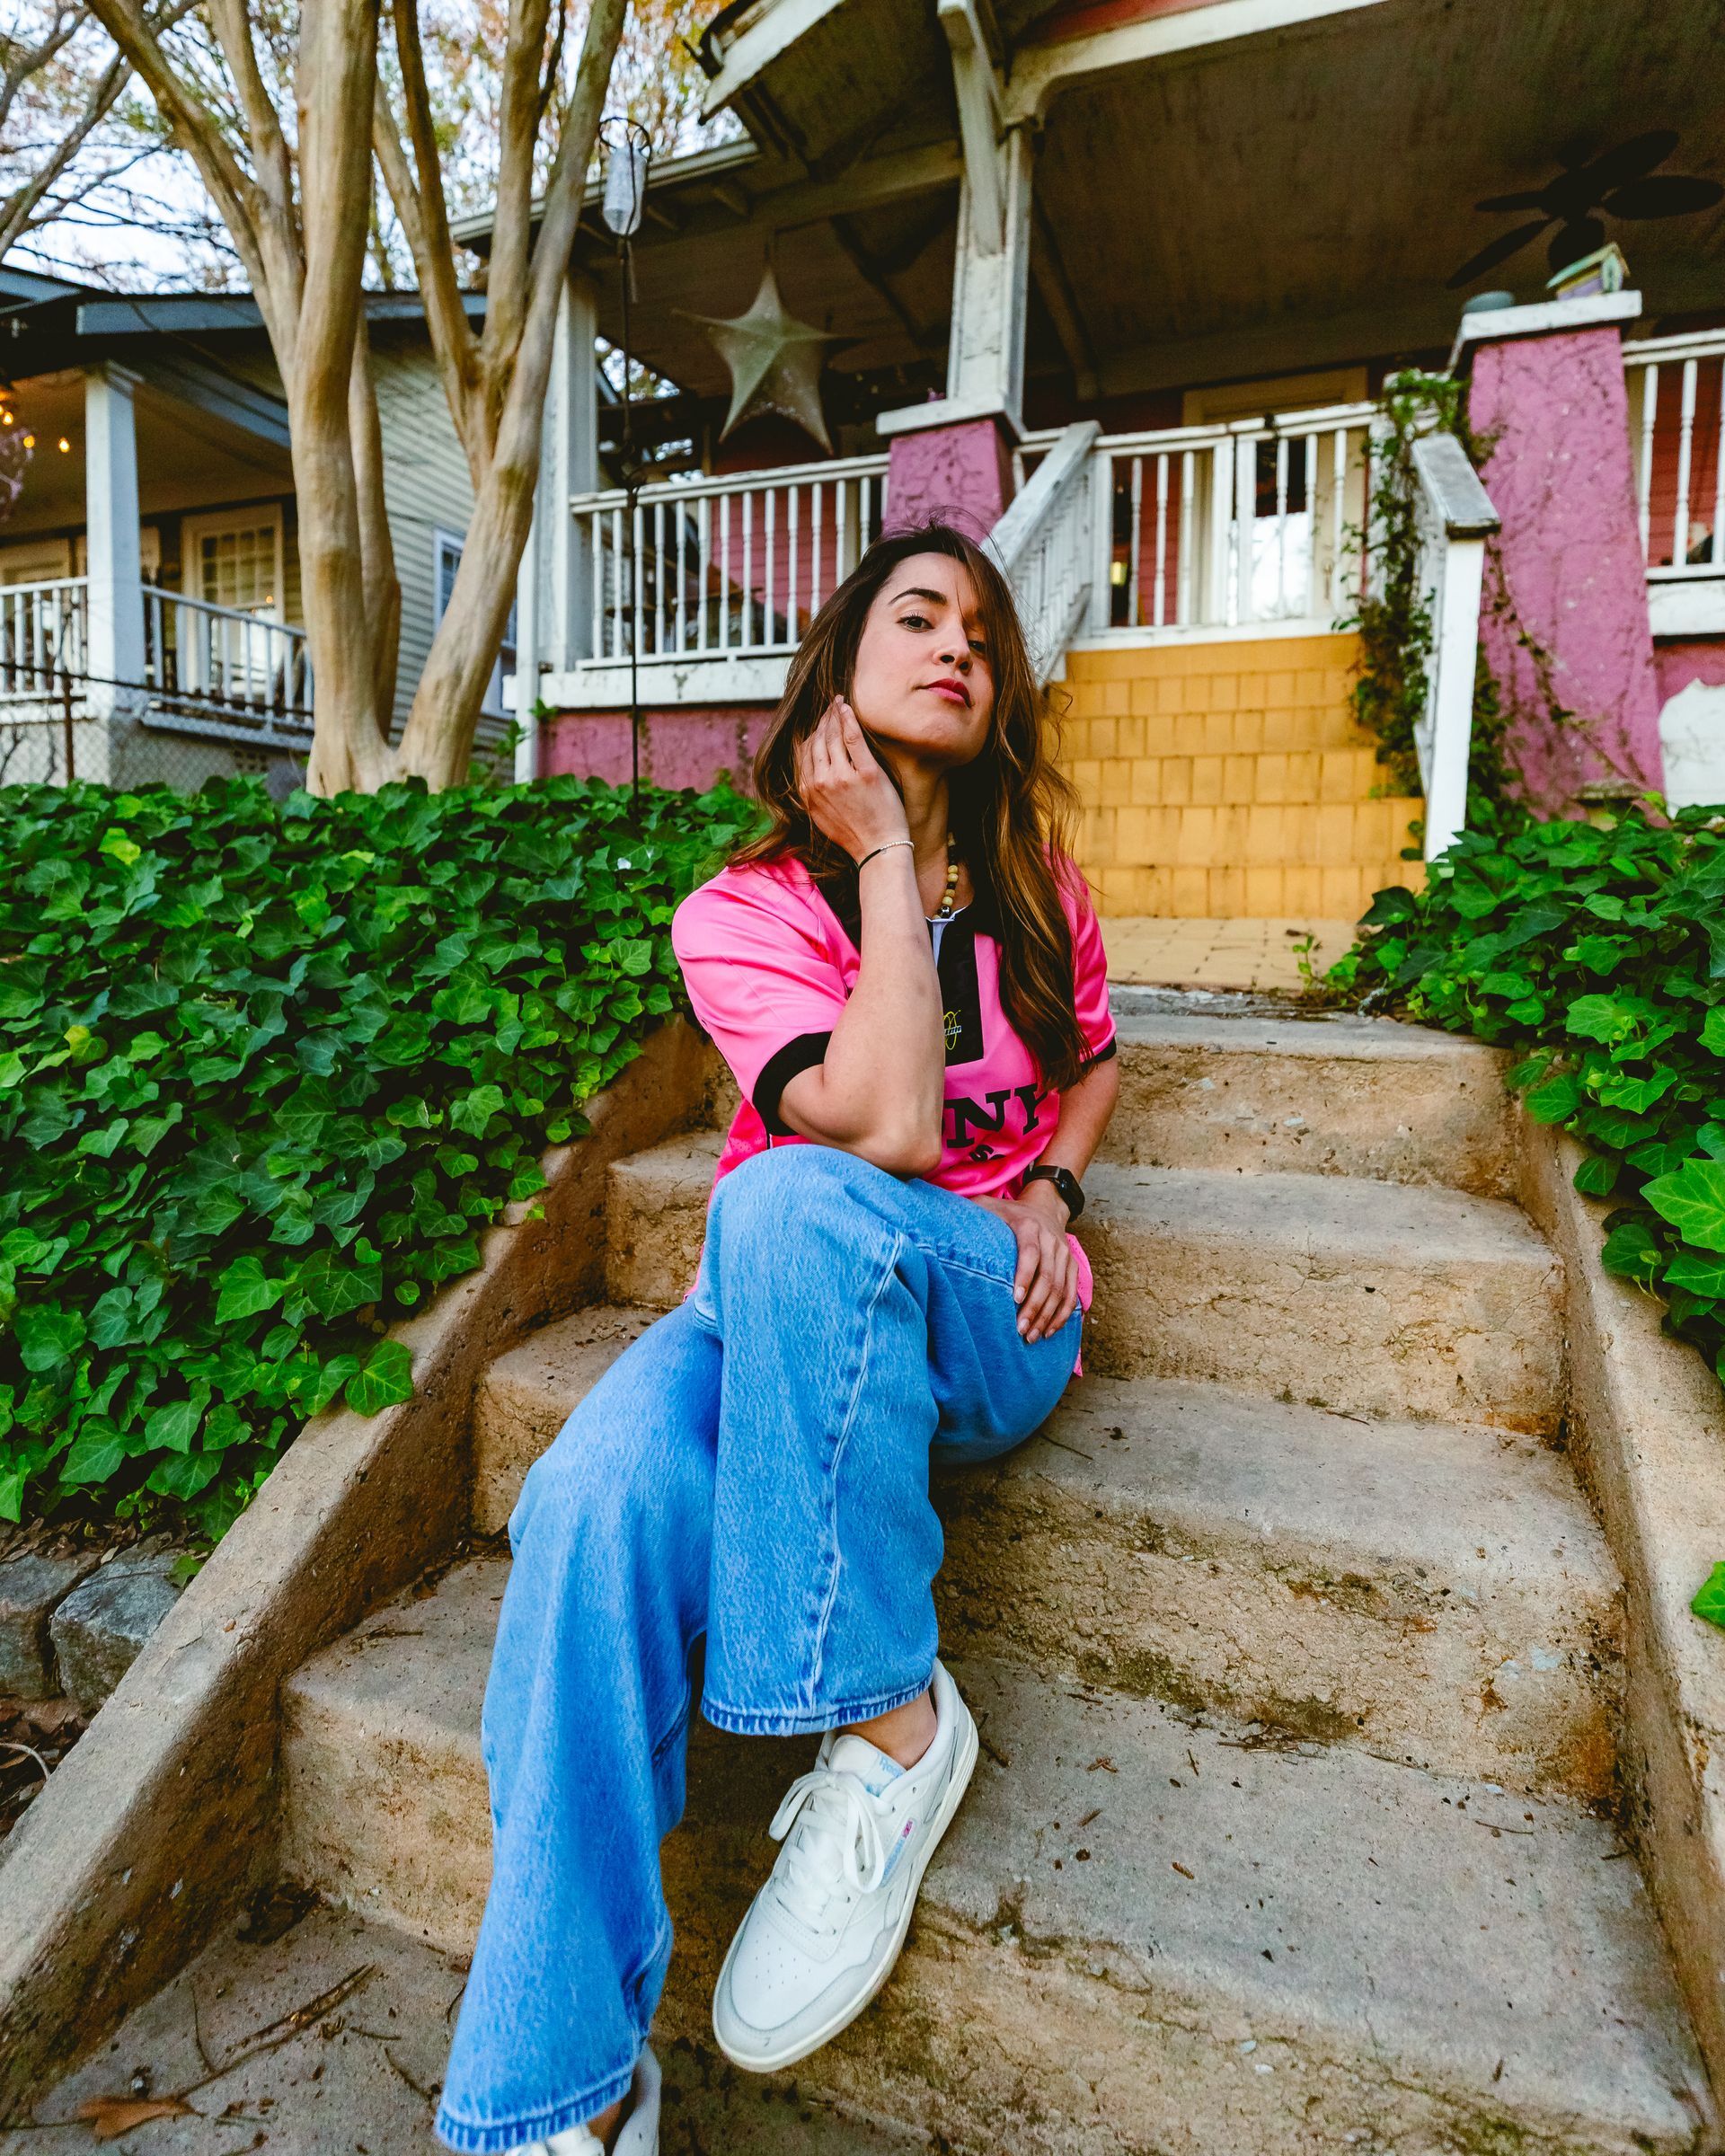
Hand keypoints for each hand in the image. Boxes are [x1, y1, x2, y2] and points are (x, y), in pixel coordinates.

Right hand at [795, 698, 909, 863]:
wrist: (878, 848)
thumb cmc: (854, 834)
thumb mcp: (821, 816)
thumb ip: (813, 793)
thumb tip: (811, 774)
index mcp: (809, 792)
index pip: (804, 753)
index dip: (811, 734)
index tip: (818, 724)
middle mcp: (821, 782)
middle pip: (817, 741)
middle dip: (822, 720)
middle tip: (829, 707)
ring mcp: (842, 777)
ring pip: (832, 736)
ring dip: (833, 715)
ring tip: (838, 704)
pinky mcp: (866, 773)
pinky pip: (852, 737)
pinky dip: (847, 718)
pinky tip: (846, 707)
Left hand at [974, 1181, 1078, 1343]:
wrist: (1046, 1207)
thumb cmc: (1009, 1212)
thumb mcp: (989, 1205)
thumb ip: (972, 1211)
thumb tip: (941, 1220)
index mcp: (1029, 1226)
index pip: (1030, 1253)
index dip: (1024, 1276)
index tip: (1015, 1299)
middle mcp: (1051, 1240)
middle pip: (1047, 1277)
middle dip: (1035, 1306)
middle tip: (1020, 1330)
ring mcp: (1065, 1254)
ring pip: (1061, 1289)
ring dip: (1047, 1315)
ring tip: (1032, 1336)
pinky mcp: (1073, 1266)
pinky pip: (1071, 1293)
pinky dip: (1062, 1314)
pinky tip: (1049, 1331)